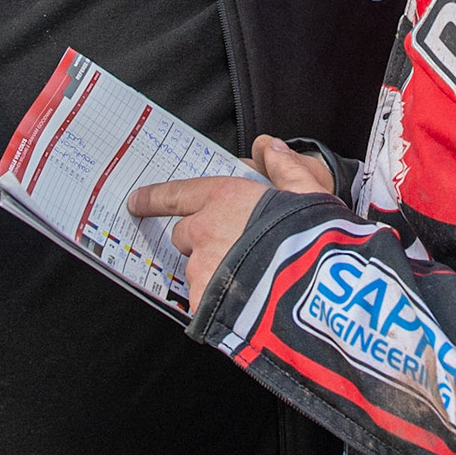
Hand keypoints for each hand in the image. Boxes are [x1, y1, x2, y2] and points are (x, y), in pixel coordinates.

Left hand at [127, 137, 334, 300]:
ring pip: (196, 271)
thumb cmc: (313, 239)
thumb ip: (286, 170)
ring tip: (247, 283)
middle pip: (185, 236)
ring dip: (213, 275)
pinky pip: (204, 304)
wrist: (318, 291)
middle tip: (234, 250)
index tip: (136, 202)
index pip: (177, 194)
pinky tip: (244, 306)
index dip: (154, 198)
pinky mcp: (204, 304)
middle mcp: (205, 231)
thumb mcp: (310, 193)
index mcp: (225, 198)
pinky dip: (217, 306)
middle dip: (202, 242)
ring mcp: (202, 269)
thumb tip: (273, 148)